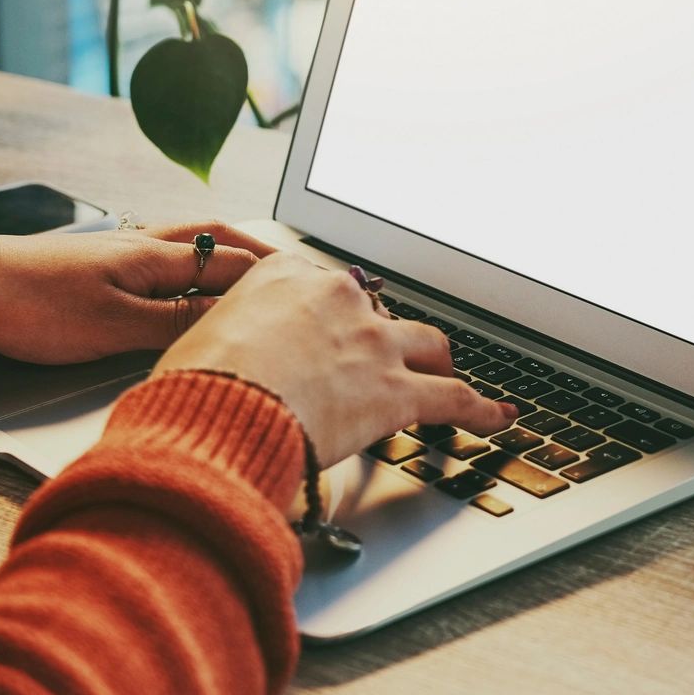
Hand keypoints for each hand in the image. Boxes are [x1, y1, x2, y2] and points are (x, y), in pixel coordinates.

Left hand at [0, 222, 271, 365]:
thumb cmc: (29, 307)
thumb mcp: (113, 328)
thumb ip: (177, 323)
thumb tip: (236, 321)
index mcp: (153, 257)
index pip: (234, 263)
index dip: (276, 276)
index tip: (313, 288)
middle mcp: (140, 245)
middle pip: (216, 238)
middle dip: (258, 252)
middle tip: (292, 268)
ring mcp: (114, 251)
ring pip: (186, 243)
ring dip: (224, 251)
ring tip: (250, 268)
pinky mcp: (91, 266)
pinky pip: (158, 257)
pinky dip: (188, 263)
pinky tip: (182, 280)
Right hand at [155, 253, 515, 469]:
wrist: (219, 406)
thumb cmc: (195, 381)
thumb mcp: (197, 341)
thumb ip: (223, 343)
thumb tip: (212, 369)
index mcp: (284, 277)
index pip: (323, 287)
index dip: (330, 315)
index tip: (328, 329)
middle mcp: (336, 298)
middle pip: (378, 310)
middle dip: (381, 335)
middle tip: (377, 358)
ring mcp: (373, 342)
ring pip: (424, 343)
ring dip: (436, 361)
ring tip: (444, 375)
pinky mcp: (397, 391)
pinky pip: (454, 398)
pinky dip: (481, 410)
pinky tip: (498, 417)